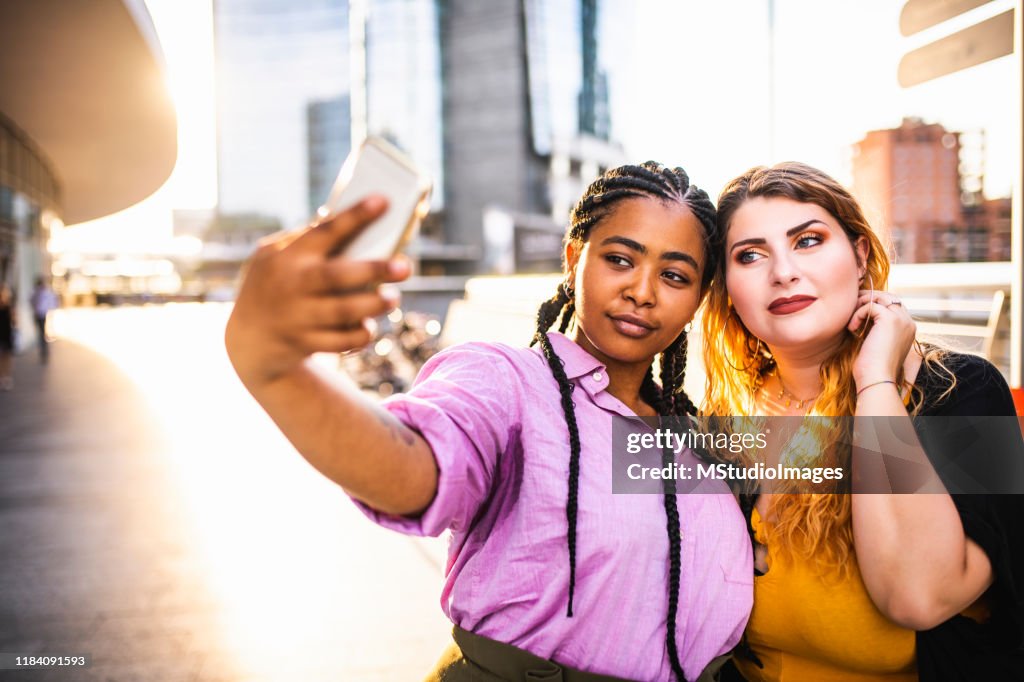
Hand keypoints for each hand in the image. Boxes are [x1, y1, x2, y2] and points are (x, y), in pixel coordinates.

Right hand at [224, 196, 410, 387]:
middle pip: (337, 276)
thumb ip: (306, 239)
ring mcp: (297, 316)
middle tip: (404, 266)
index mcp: (287, 256)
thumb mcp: (274, 256)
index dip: (355, 216)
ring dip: (374, 305)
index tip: (383, 201)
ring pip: (343, 312)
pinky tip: (369, 326)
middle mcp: (291, 285)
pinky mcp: (305, 343)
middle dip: (374, 270)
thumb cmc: (274, 284)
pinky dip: (360, 335)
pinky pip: (341, 341)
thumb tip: (349, 217)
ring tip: (392, 298)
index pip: (324, 230)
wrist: (248, 339)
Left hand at [848, 290, 915, 389]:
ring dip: (862, 304)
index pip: (893, 305)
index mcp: (907, 328)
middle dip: (868, 298)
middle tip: (851, 305)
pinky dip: (858, 314)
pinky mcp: (890, 319)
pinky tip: (852, 328)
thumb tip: (862, 317)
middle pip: (888, 297)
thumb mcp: (876, 344)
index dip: (874, 304)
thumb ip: (875, 329)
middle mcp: (908, 322)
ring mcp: (901, 320)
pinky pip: (870, 305)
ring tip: (851, 319)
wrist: (877, 379)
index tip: (857, 309)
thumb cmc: (872, 367)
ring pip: (880, 297)